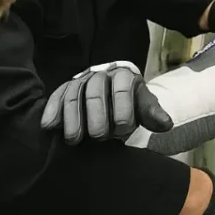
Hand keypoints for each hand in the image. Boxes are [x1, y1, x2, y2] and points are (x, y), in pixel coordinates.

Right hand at [40, 61, 173, 145]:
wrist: (115, 99)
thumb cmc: (131, 107)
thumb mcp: (144, 109)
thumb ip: (152, 115)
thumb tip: (165, 124)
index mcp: (125, 76)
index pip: (122, 89)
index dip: (122, 110)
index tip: (122, 130)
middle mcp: (101, 74)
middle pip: (95, 92)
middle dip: (96, 116)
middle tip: (98, 137)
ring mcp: (81, 81)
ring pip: (73, 95)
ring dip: (72, 118)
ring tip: (73, 140)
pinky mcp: (65, 89)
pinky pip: (56, 96)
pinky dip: (51, 111)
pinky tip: (48, 127)